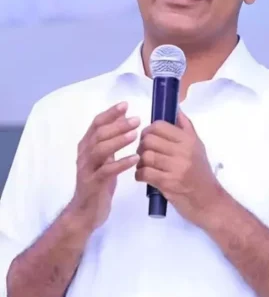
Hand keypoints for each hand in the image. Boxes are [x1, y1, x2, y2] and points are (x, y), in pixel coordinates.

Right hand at [66, 102, 140, 231]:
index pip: (96, 124)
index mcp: (87, 147)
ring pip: (100, 150)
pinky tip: (135, 159)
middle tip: (137, 119)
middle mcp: (84, 155)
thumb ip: (111, 142)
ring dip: (118, 141)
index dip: (110, 113)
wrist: (85, 212)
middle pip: (99, 134)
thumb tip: (126, 121)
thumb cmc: (99, 183)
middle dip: (117, 125)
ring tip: (135, 135)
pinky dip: (120, 164)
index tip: (126, 105)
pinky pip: (106, 172)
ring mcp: (87, 170)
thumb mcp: (105, 160)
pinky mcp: (92, 185)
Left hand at [135, 109, 223, 224]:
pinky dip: (140, 175)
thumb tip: (176, 109)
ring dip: (140, 162)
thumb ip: (186, 129)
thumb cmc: (201, 174)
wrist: (208, 201)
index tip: (149, 139)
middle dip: (141, 146)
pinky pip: (144, 172)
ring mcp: (176, 167)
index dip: (149, 131)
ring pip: (145, 156)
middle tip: (145, 154)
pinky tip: (145, 177)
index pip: (160, 126)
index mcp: (189, 140)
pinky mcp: (168, 183)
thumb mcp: (198, 148)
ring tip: (145, 166)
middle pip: (149, 140)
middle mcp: (184, 151)